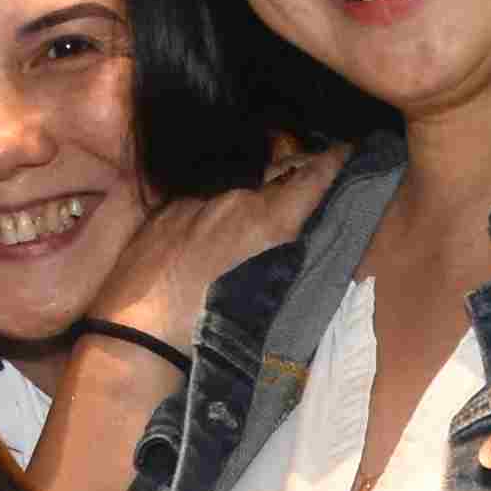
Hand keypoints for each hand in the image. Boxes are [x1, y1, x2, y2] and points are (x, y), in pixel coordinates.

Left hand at [83, 143, 341, 353]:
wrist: (137, 340)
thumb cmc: (210, 332)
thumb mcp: (269, 298)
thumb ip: (293, 256)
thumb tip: (306, 237)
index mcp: (268, 219)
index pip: (315, 174)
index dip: (338, 160)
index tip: (353, 151)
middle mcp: (234, 198)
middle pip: (279, 167)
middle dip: (301, 166)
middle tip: (316, 169)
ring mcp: (196, 199)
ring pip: (240, 178)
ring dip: (259, 181)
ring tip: (269, 188)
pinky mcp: (165, 210)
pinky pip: (204, 191)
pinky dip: (221, 196)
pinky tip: (220, 211)